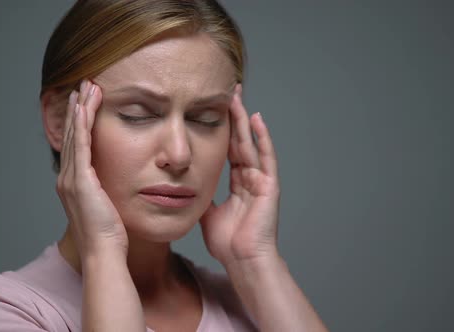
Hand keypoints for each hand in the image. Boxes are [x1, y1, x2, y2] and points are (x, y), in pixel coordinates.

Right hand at [57, 80, 127, 257]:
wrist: (104, 252)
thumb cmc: (111, 235)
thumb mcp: (109, 206)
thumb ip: (110, 190)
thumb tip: (124, 181)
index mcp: (75, 184)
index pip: (78, 144)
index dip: (81, 121)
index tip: (87, 101)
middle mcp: (68, 178)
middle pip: (74, 134)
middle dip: (79, 108)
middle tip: (84, 84)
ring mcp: (72, 179)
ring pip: (76, 135)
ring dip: (81, 109)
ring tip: (87, 86)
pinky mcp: (81, 180)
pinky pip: (81, 145)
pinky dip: (82, 124)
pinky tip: (85, 106)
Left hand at [200, 84, 280, 266]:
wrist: (243, 260)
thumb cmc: (228, 242)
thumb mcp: (208, 212)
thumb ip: (201, 194)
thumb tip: (184, 182)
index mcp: (237, 183)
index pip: (229, 149)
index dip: (222, 130)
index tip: (214, 110)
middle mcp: (250, 177)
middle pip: (239, 140)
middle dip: (233, 117)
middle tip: (227, 92)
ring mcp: (261, 180)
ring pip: (250, 143)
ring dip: (243, 120)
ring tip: (237, 97)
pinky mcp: (269, 185)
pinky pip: (265, 157)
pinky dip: (262, 138)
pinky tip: (256, 119)